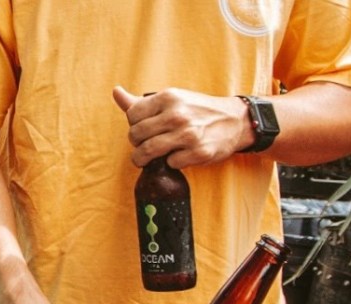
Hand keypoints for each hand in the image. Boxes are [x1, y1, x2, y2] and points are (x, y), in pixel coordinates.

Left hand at [113, 86, 251, 167]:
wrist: (234, 120)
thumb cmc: (197, 110)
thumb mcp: (172, 99)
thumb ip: (141, 102)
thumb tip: (116, 92)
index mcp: (168, 97)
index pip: (132, 115)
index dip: (133, 125)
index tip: (141, 130)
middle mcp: (177, 114)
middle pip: (136, 135)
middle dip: (136, 144)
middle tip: (144, 146)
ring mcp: (188, 134)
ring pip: (148, 152)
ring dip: (143, 159)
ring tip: (146, 159)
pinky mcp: (198, 152)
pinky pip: (170, 164)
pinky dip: (170, 163)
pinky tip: (177, 157)